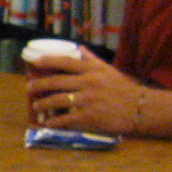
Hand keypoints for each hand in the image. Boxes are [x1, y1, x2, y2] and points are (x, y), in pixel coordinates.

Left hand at [24, 49, 148, 134]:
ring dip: (43, 104)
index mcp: (93, 70)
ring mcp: (88, 100)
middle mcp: (89, 82)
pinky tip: (48, 123)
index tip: (34, 63)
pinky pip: (66, 119)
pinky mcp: (90, 116)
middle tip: (29, 88)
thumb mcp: (109, 70)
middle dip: (39, 85)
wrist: (142, 108)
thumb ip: (92, 60)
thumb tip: (79, 48)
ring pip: (58, 100)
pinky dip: (55, 121)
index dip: (48, 61)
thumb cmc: (124, 89)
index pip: (65, 62)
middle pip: (56, 81)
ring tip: (36, 106)